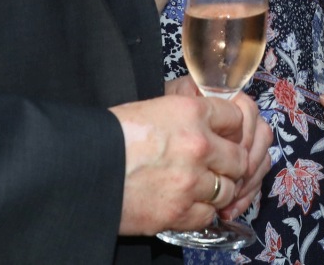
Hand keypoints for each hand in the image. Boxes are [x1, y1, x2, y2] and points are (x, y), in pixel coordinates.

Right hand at [112, 87, 258, 235]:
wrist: (83, 168)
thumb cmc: (111, 135)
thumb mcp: (153, 108)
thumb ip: (185, 116)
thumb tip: (203, 124)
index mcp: (191, 112)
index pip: (236, 117)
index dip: (232, 128)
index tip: (227, 136)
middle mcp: (198, 145)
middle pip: (239, 158)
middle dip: (231, 164)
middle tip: (218, 167)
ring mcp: (190, 182)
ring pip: (227, 189)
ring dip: (217, 190)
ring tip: (200, 188)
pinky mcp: (178, 212)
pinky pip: (208, 215)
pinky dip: (201, 212)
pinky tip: (187, 205)